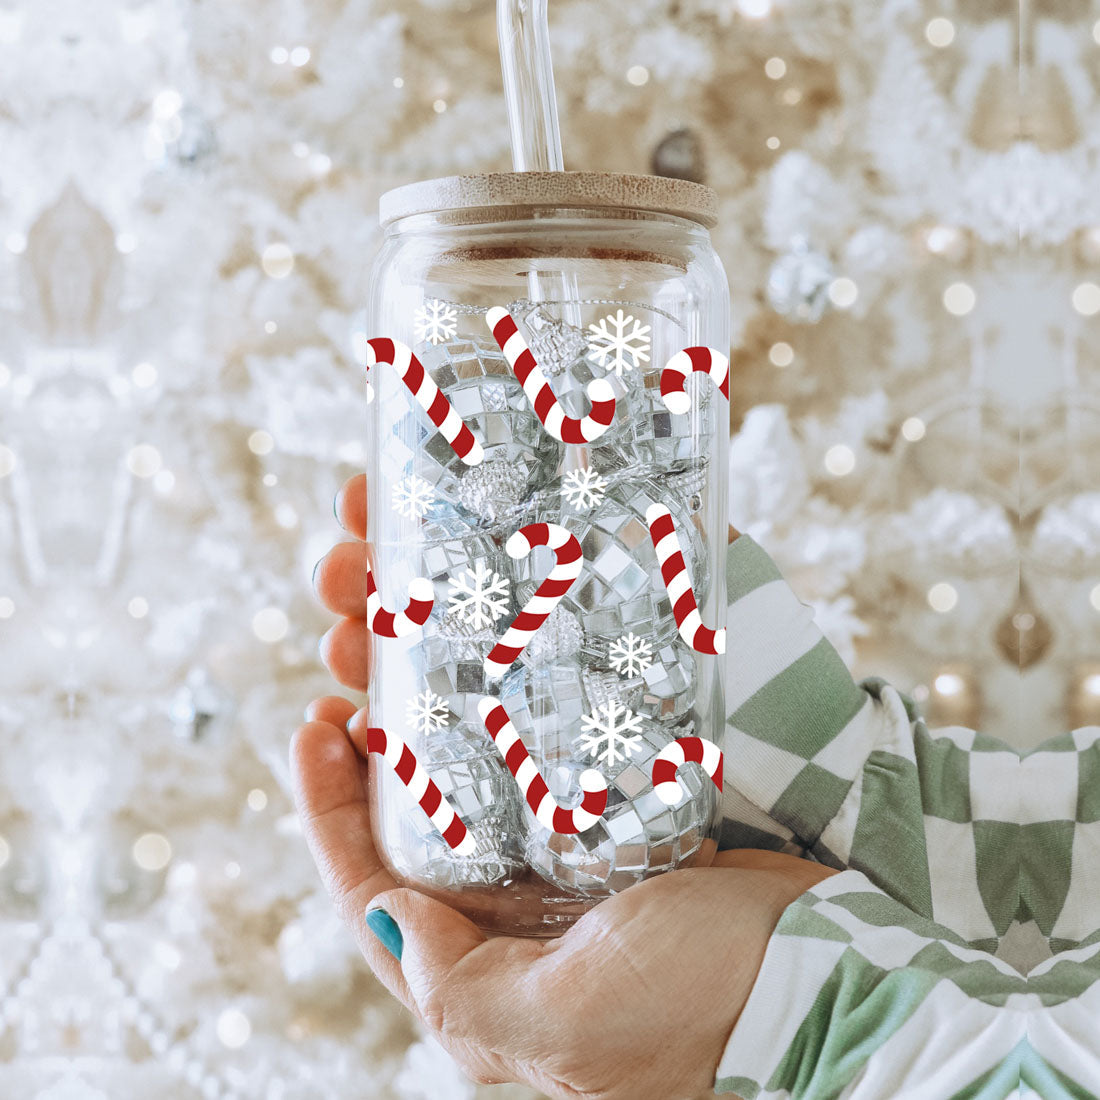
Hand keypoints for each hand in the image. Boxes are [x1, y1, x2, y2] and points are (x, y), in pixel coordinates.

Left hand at [297, 476, 834, 1098]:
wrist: (829, 984)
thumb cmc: (702, 1014)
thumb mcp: (562, 1024)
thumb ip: (458, 990)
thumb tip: (383, 917)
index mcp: (487, 953)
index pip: (375, 877)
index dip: (330, 801)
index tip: (314, 719)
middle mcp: (522, 901)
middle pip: (422, 793)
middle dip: (382, 706)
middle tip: (362, 625)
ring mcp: (579, 847)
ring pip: (486, 748)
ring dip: (444, 677)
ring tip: (416, 606)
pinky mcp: (633, 804)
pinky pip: (562, 732)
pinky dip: (533, 681)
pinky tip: (516, 630)